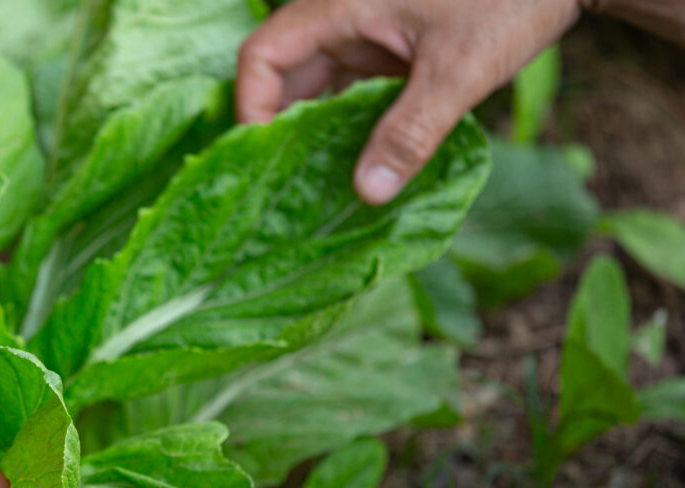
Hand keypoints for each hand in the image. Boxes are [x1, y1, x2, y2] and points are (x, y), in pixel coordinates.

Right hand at [236, 0, 581, 204]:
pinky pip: (352, 91)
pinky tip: (360, 165)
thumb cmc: (509, 1)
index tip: (264, 158)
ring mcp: (366, 34)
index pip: (262, 56)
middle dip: (281, 130)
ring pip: (317, 87)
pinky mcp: (391, 50)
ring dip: (316, 133)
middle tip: (288, 187)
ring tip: (319, 185)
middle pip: (283, 76)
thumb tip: (367, 194)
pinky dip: (350, 127)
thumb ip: (411, 132)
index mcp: (339, 7)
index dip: (251, 107)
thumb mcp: (459, 70)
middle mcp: (341, 18)